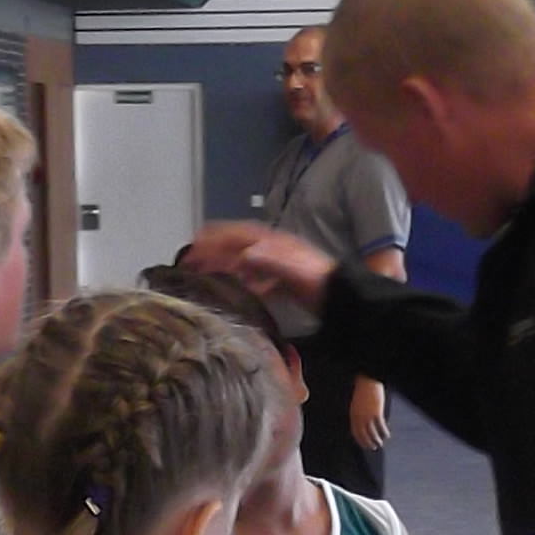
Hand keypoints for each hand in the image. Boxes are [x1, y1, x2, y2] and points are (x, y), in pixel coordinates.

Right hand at [181, 222, 334, 302]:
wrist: (342, 299)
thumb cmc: (318, 282)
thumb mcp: (293, 270)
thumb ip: (269, 261)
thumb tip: (244, 255)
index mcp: (273, 243)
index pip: (238, 235)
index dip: (216, 237)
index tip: (195, 242)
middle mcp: (273, 250)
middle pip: (238, 245)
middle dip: (215, 249)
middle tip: (192, 257)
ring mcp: (278, 266)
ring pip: (245, 261)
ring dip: (225, 264)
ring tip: (206, 270)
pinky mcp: (283, 283)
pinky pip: (258, 279)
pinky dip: (244, 281)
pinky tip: (236, 289)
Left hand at [349, 377, 392, 450]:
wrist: (367, 380)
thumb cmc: (363, 390)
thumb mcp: (357, 403)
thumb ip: (359, 413)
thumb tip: (364, 423)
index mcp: (353, 414)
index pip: (355, 432)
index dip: (360, 440)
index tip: (364, 445)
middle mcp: (359, 417)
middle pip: (363, 435)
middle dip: (368, 443)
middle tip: (373, 448)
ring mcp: (367, 416)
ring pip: (372, 433)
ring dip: (376, 440)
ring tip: (380, 444)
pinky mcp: (376, 413)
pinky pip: (381, 426)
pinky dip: (384, 432)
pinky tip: (387, 435)